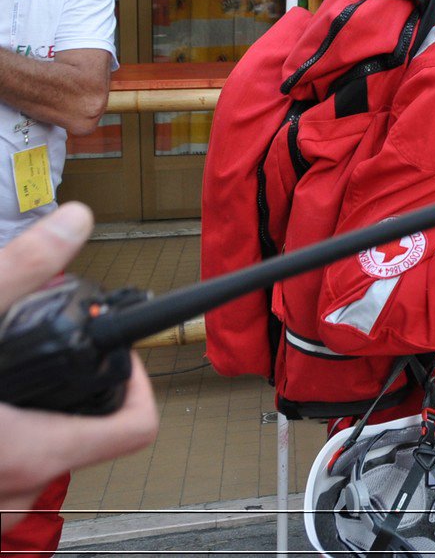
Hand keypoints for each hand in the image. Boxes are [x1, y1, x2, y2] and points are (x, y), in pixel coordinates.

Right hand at [0, 203, 160, 525]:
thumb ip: (18, 273)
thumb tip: (72, 223)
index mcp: (31, 451)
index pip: (135, 429)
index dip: (140, 385)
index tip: (120, 356)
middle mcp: (13, 493)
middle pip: (86, 440)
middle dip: (71, 392)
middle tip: (47, 355)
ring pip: (35, 463)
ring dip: (26, 421)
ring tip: (4, 379)